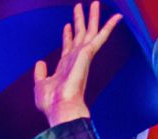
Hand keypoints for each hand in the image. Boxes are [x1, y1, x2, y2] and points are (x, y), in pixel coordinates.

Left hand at [33, 2, 121, 126]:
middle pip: (80, 35)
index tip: (67, 25)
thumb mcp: (41, 85)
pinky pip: (100, 37)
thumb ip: (41, 73)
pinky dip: (108, 27)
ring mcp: (82, 56)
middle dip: (81, 20)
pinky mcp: (88, 54)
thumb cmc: (52, 103)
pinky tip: (116, 17)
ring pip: (91, 31)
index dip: (68, 35)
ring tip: (94, 2)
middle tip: (80, 6)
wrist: (60, 108)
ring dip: (93, 17)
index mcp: (65, 66)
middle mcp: (75, 59)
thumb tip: (40, 63)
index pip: (68, 47)